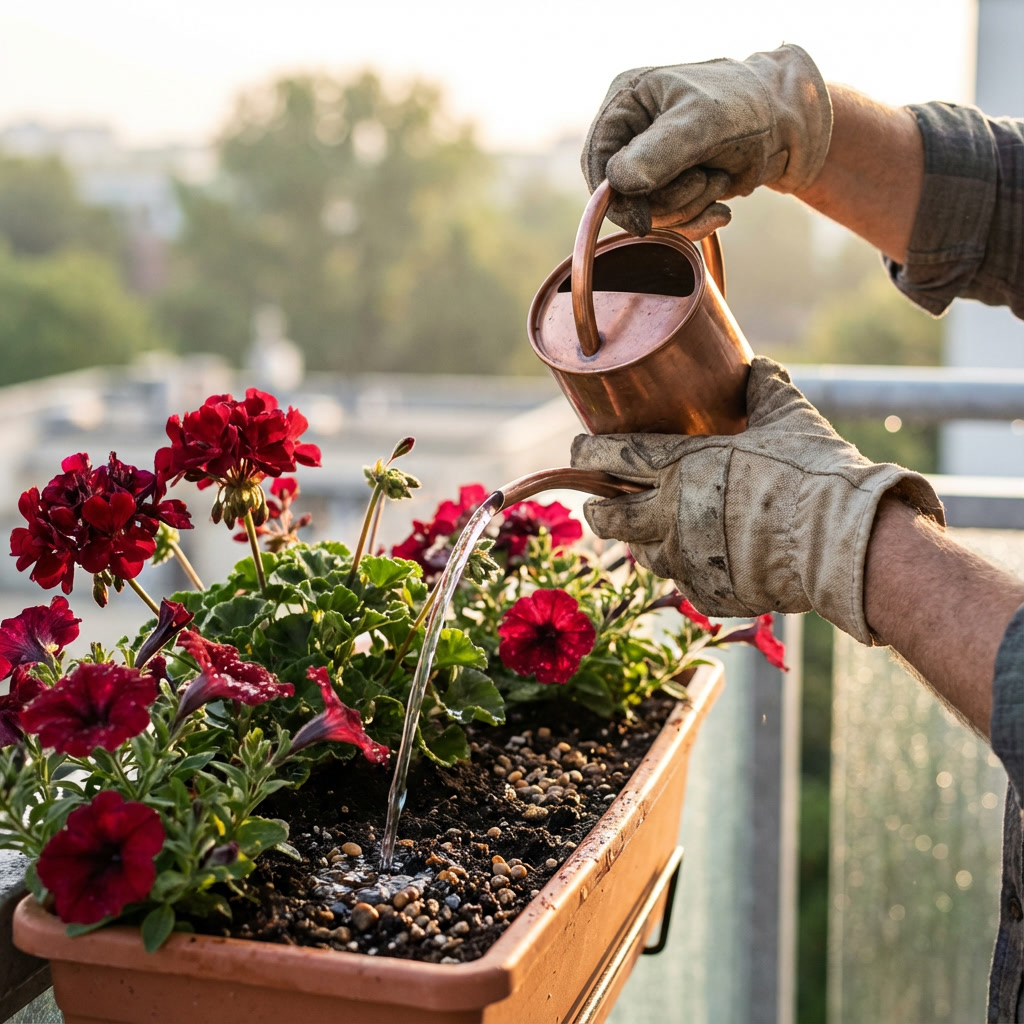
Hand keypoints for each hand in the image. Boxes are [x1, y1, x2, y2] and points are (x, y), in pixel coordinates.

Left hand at [569, 357, 943, 643]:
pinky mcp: (707, 592)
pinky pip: (684, 581)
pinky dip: (685, 570)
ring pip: (642, 554)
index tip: (576, 451)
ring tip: (645, 534)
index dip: (589, 453)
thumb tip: (756, 365)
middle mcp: (672, 514)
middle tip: (594, 506)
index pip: (616, 457)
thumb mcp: (789, 419)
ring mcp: (686, 559)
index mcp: (684, 466)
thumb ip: (764, 390)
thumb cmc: (814, 473)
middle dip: (597, 509)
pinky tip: (697, 562)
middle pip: (611, 516)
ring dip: (639, 542)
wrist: (841, 542)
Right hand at [582, 44, 832, 236]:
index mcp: (628, 100)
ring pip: (648, 213)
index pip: (598, 158)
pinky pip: (669, 223)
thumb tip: (617, 183)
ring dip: (688, 209)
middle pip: (623, 193)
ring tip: (719, 182)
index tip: (642, 222)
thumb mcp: (703, 125)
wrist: (795, 125)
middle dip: (667, 201)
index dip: (614, 197)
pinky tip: (721, 210)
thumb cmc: (751, 108)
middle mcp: (634, 131)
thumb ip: (659, 153)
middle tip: (705, 182)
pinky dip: (696, 222)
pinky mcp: (673, 187)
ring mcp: (653, 161)